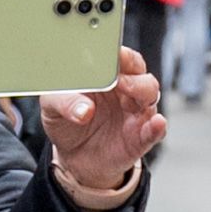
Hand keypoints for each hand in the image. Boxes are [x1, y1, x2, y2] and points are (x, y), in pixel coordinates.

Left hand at [40, 45, 165, 194]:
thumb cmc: (66, 123)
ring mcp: (135, 113)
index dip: (118, 54)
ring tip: (128, 90)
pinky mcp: (140, 137)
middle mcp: (125, 90)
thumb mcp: (53, 108)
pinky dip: (157, 127)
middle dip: (131, 68)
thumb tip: (84, 110)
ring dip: (142, 90)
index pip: (118, 57)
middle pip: (139, 71)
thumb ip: (64, 102)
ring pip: (150, 94)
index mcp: (105, 75)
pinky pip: (155, 131)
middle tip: (118, 76)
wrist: (73, 159)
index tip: (113, 53)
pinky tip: (157, 123)